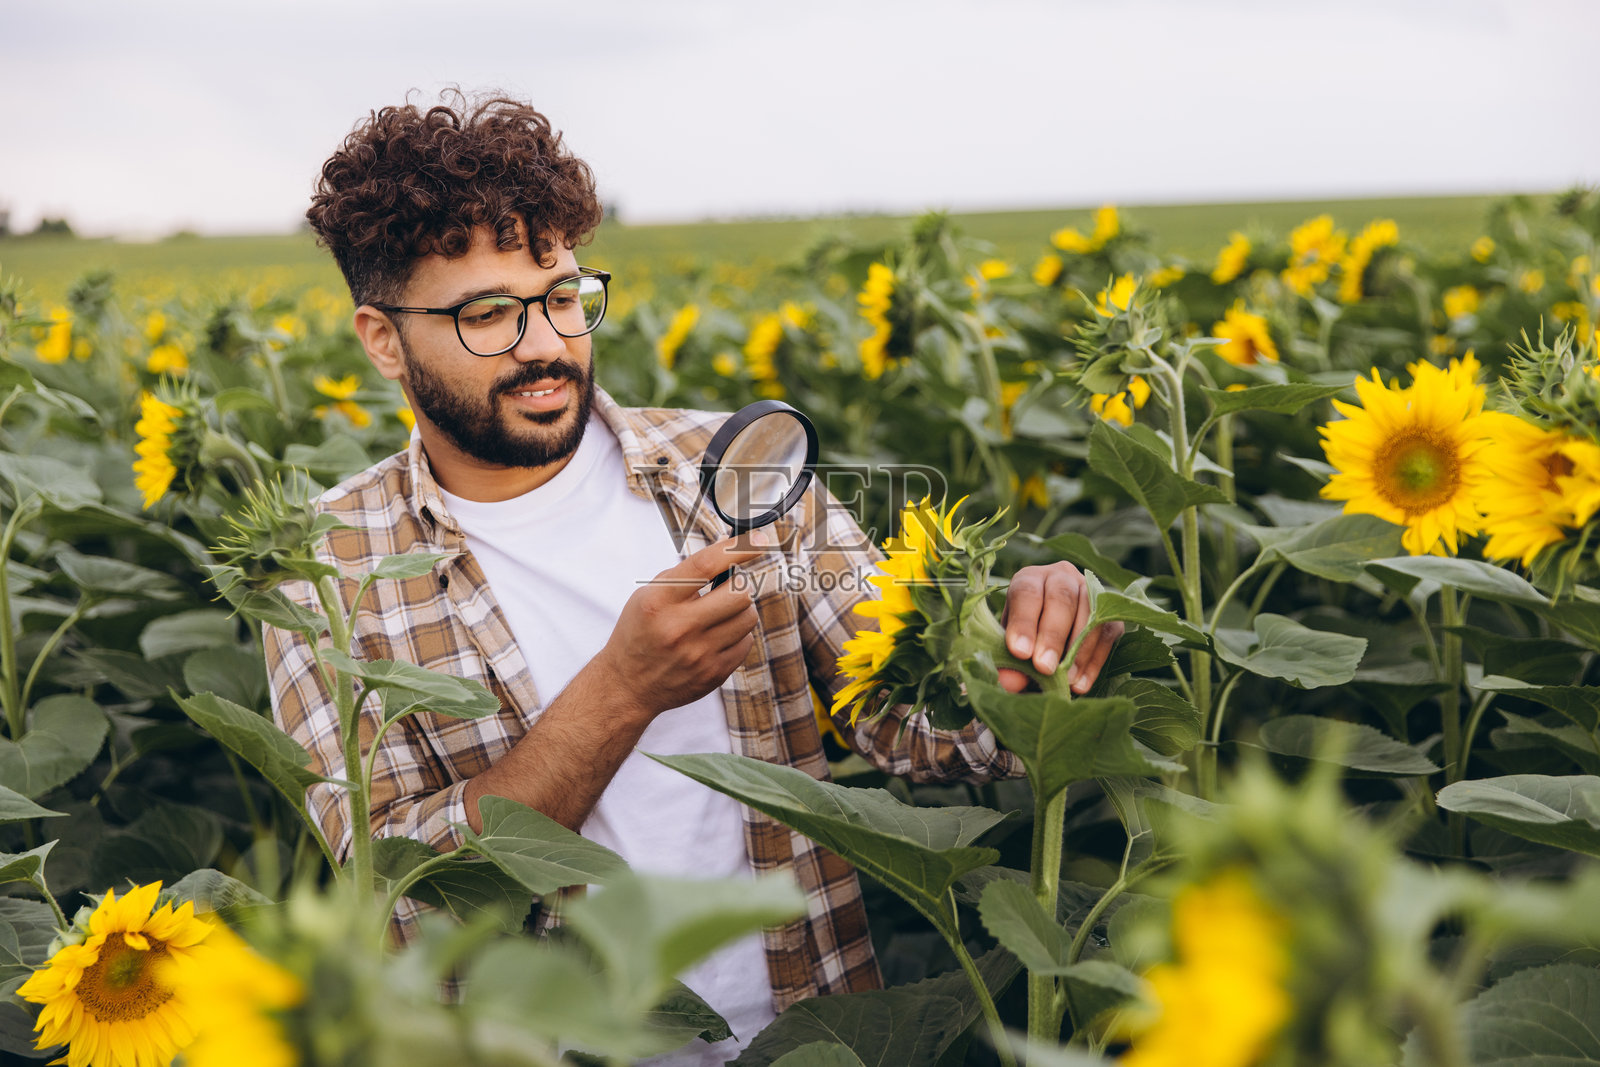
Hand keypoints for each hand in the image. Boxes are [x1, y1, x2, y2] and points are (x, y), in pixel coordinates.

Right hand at [595, 532, 767, 719]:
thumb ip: (684, 576)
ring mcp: (699, 653)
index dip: (738, 548)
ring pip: (748, 617)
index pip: (706, 565)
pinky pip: (746, 642)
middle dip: (739, 585)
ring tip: (719, 614)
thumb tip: (728, 552)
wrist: (627, 686)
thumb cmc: (639, 633)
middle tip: (727, 588)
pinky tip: (717, 636)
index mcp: (659, 601)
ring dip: (740, 610)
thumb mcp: (647, 596)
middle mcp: (679, 627)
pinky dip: (737, 634)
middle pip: (739, 593)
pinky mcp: (713, 673)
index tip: (759, 539)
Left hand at [997, 562, 1123, 695]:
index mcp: (1029, 578)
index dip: (1023, 622)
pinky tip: (1080, 684)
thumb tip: (1010, 682)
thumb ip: (1007, 662)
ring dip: (1078, 650)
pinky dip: (1094, 662)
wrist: (1049, 638)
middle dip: (1053, 636)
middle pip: (1061, 598)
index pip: (1027, 592)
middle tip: (1044, 668)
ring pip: (1090, 613)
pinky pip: (1107, 633)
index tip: (1020, 652)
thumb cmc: (1023, 639)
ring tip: (1065, 681)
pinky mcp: (1110, 613)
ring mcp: (1090, 590)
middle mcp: (1061, 577)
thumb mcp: (1009, 647)